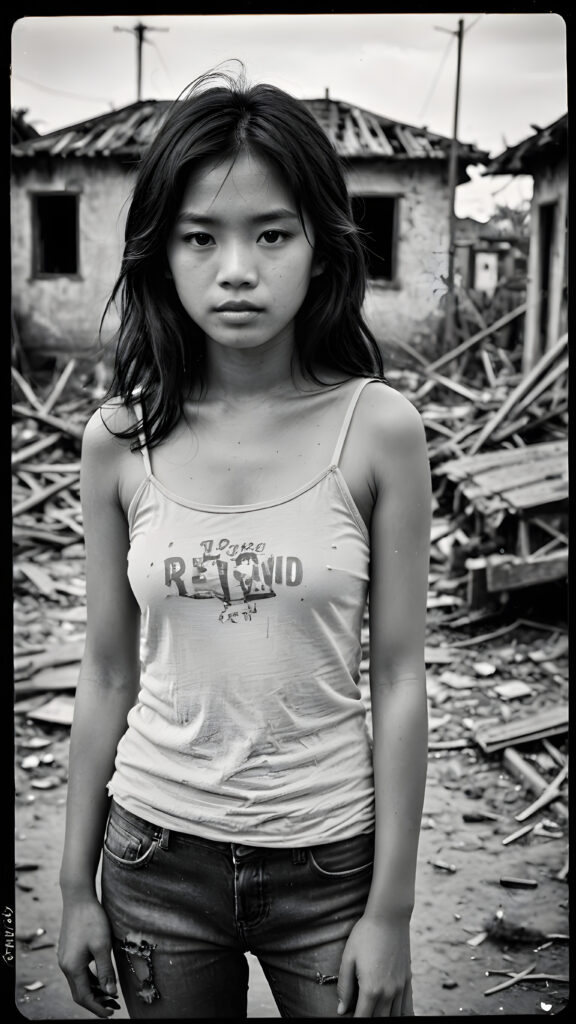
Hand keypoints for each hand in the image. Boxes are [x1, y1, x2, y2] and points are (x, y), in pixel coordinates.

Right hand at [58, 897, 120, 1017]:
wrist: (78, 898)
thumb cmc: (92, 920)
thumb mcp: (103, 946)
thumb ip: (106, 971)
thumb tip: (110, 993)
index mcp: (72, 967)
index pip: (84, 997)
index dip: (98, 1007)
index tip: (111, 1014)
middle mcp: (65, 965)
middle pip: (79, 992)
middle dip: (96, 1001)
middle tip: (114, 1007)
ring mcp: (65, 958)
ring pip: (79, 982)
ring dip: (94, 990)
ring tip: (111, 995)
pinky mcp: (68, 951)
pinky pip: (78, 972)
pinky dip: (90, 979)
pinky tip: (101, 978)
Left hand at [337, 914, 413, 1016]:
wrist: (389, 916)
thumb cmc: (365, 934)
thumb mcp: (348, 958)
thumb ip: (344, 987)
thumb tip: (341, 1009)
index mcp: (371, 989)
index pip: (362, 1018)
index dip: (355, 1021)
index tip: (349, 1017)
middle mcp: (388, 992)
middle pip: (378, 1020)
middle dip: (368, 1019)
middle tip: (360, 1012)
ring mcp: (400, 987)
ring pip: (395, 1017)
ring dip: (384, 1018)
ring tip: (374, 1012)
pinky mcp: (408, 980)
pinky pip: (408, 1007)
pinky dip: (402, 1015)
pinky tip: (394, 1014)